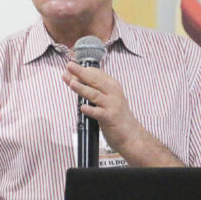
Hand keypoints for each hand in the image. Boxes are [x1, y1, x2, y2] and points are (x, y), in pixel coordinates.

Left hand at [63, 62, 182, 166]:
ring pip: (94, 95)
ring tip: (71, 83)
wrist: (131, 134)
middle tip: (69, 66)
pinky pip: (98, 113)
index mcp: (112, 86)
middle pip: (94, 80)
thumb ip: (96, 89)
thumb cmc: (117, 115)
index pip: (96, 73)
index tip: (71, 65)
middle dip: (80, 72)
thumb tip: (76, 79)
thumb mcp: (109, 98)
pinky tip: (82, 107)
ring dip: (82, 88)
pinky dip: (90, 110)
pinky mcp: (110, 118)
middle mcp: (113, 93)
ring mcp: (112, 105)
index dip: (83, 69)